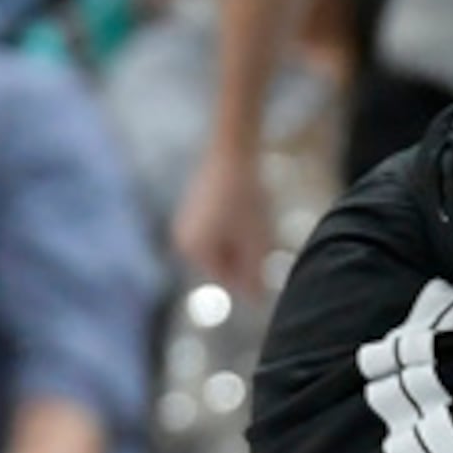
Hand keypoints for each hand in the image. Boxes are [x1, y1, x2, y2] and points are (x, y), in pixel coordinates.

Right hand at [173, 144, 276, 299]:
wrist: (233, 152)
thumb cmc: (247, 197)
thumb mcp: (256, 240)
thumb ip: (254, 273)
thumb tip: (256, 300)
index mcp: (195, 251)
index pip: (228, 278)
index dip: (254, 274)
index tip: (269, 257)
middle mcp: (184, 241)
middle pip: (224, 264)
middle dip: (248, 257)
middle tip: (265, 235)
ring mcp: (188, 226)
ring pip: (225, 247)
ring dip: (246, 243)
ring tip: (258, 221)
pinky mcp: (196, 211)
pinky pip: (222, 231)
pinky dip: (239, 228)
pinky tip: (251, 210)